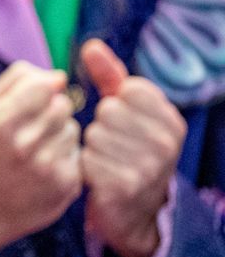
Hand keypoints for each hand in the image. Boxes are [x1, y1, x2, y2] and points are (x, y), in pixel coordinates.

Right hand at [0, 62, 81, 256]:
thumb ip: (17, 80)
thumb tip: (59, 77)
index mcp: (0, 122)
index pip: (46, 86)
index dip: (42, 89)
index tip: (32, 100)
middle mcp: (24, 146)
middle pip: (63, 106)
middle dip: (52, 111)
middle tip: (33, 127)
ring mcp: (47, 168)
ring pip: (73, 129)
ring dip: (60, 134)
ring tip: (37, 149)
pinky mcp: (66, 186)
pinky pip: (79, 153)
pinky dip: (65, 156)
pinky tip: (45, 167)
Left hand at [81, 39, 185, 256]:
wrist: (135, 212)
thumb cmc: (127, 151)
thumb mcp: (127, 111)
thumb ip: (109, 76)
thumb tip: (90, 44)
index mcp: (172, 119)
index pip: (127, 89)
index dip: (114, 104)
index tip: (122, 123)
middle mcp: (168, 142)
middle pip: (108, 111)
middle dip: (101, 127)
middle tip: (113, 147)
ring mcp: (150, 166)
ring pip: (95, 135)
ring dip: (91, 148)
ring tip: (106, 161)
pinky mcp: (125, 186)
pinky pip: (87, 159)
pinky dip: (85, 167)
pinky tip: (98, 176)